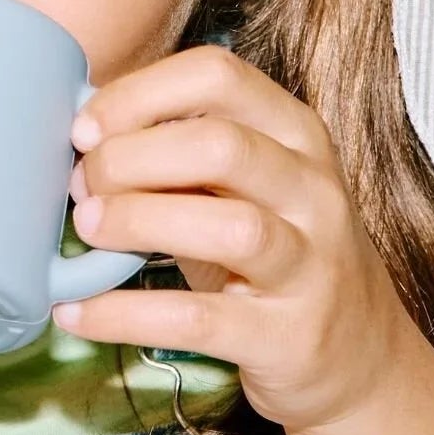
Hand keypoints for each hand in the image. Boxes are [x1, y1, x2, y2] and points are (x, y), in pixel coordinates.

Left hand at [56, 45, 420, 434]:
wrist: (359, 358)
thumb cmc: (272, 251)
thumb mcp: (242, 184)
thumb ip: (179, 149)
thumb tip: (79, 133)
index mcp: (295, 133)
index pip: (217, 76)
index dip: (138, 94)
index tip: (83, 129)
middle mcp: (314, 190)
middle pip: (219, 145)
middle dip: (131, 158)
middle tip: (82, 185)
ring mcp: (311, 265)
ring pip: (228, 227)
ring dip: (137, 220)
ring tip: (85, 229)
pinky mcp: (289, 338)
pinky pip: (198, 320)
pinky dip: (124, 314)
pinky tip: (74, 312)